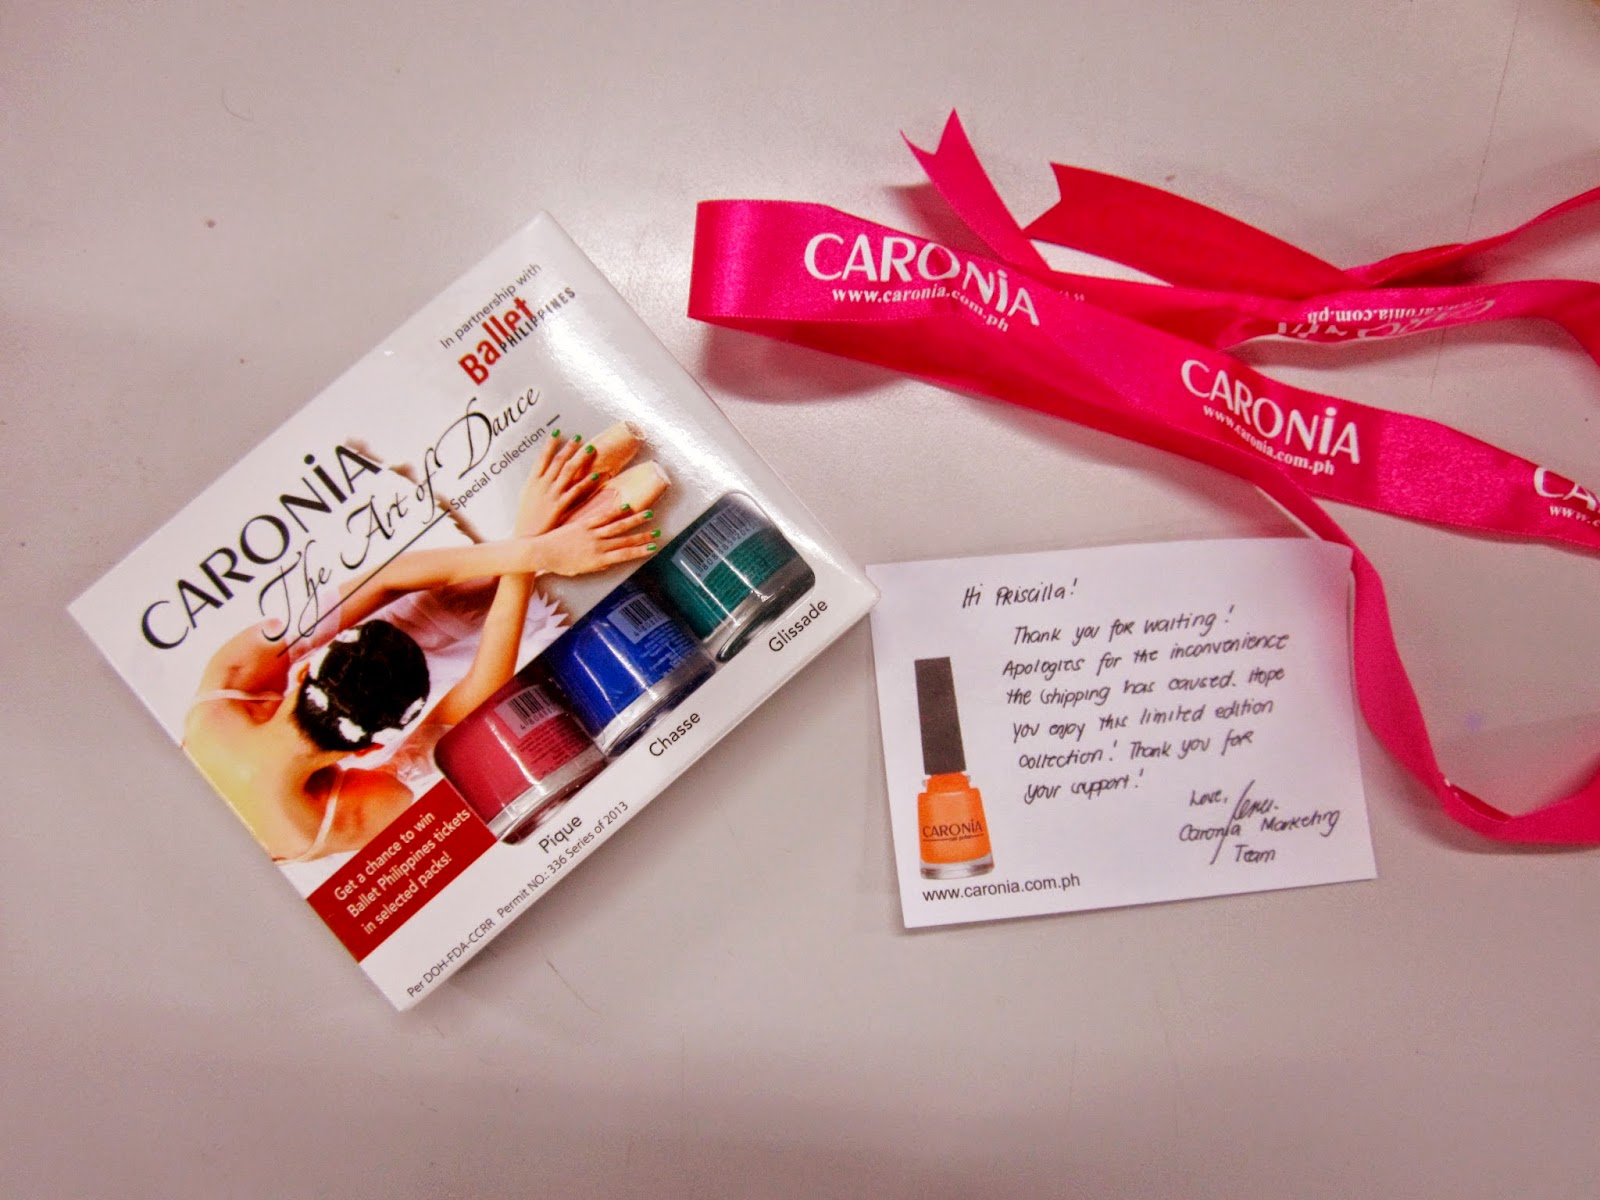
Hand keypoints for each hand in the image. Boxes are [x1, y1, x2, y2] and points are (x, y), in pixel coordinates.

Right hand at [515, 432, 601, 535]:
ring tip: (590, 449)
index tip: (558, 433)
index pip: (542, 458)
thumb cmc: (526, 518)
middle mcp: (542, 485)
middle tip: (579, 438)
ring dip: (580, 459)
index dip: (550, 444)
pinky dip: (587, 481)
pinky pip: (576, 490)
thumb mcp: (527, 496)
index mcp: (532, 481)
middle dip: (568, 448)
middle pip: (557, 461)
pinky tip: (597, 474)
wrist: (526, 537)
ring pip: (568, 472)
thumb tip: (543, 473)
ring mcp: (551, 494)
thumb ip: (536, 484)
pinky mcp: (560, 505)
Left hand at [519, 507, 659, 576]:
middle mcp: (598, 547)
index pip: (624, 555)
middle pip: (625, 541)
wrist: (540, 553)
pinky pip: (601, 517)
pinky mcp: (582, 524)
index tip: (653, 548)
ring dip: (634, 521)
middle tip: (658, 532)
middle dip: (643, 536)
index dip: (640, 551)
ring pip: (617, 526)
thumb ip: (595, 565)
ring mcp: (591, 534)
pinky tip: (625, 506)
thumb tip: (608, 562)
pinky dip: (614, 511)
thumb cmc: (558, 564)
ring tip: (648, 515)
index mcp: (598, 561)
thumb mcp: (579, 570)